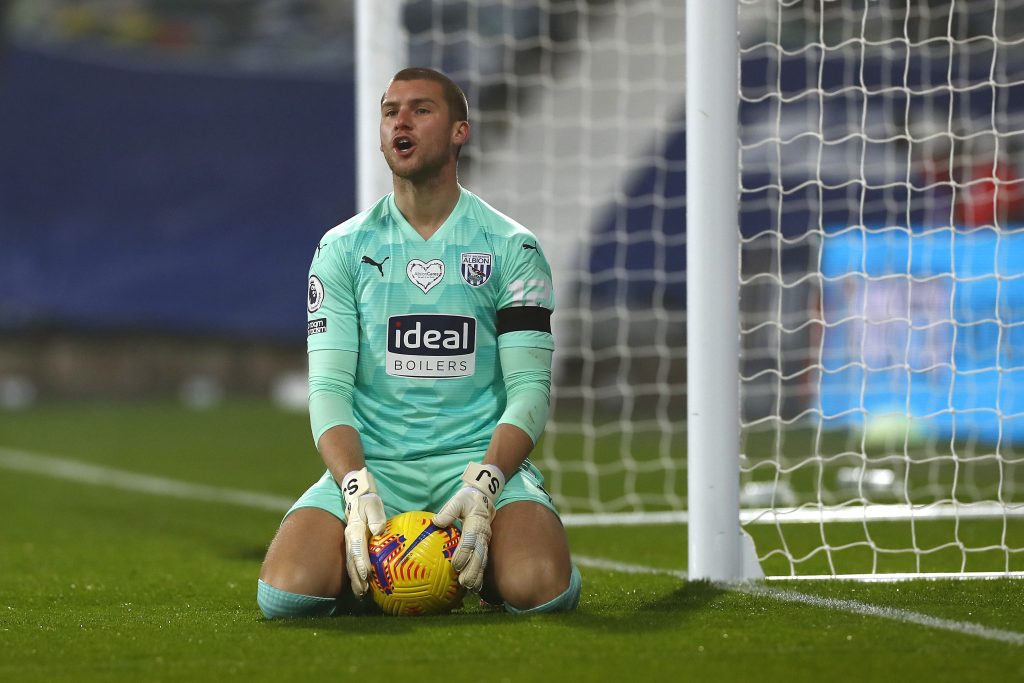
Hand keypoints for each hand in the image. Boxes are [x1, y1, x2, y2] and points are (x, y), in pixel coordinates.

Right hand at [341, 467, 386, 596]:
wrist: (357, 497)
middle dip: (356, 577)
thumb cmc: (368, 501)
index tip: (365, 574)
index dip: (361, 562)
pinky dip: (357, 576)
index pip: (357, 548)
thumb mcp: (373, 504)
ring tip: (362, 594)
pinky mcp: (354, 547)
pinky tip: (364, 587)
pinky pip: (355, 563)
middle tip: (363, 591)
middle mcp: (350, 540)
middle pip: (352, 561)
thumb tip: (379, 529)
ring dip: (355, 580)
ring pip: (351, 565)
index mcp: (355, 530)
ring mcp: (350, 544)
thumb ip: (375, 515)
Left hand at [432, 462, 505, 591]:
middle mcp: (483, 534)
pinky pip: (483, 561)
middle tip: (464, 583)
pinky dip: (480, 574)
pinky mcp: (484, 546)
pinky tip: (476, 587)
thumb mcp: (458, 500)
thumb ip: (449, 510)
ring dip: (478, 575)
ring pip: (483, 560)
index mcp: (476, 523)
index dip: (464, 553)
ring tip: (471, 588)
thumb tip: (436, 521)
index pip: (470, 540)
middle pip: (479, 554)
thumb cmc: (467, 500)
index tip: (455, 565)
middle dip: (473, 570)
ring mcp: (485, 541)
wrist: (483, 498)